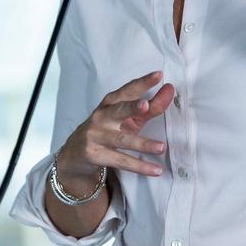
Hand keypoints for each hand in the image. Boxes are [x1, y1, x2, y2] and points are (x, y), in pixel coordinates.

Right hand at [57, 71, 173, 188]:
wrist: (75, 153)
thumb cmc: (108, 130)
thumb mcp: (127, 118)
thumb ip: (150, 107)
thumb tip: (170, 91)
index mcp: (110, 103)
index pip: (128, 91)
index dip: (142, 83)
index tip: (158, 75)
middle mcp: (101, 117)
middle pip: (118, 111)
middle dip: (131, 108)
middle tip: (146, 106)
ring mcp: (96, 136)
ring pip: (122, 140)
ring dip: (143, 144)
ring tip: (162, 147)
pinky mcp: (95, 155)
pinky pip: (121, 161)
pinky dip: (140, 167)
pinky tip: (156, 170)